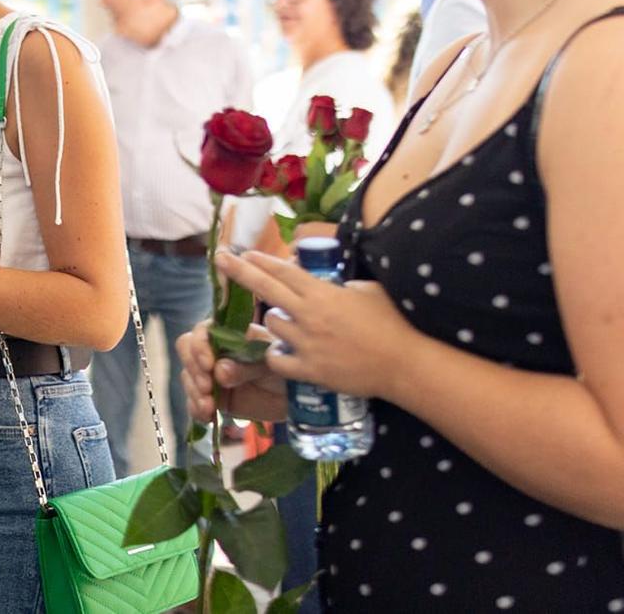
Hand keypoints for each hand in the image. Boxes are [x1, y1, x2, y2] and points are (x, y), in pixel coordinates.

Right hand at [177, 320, 288, 422]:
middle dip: (194, 370)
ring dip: (194, 392)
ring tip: (209, 407)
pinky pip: (195, 403)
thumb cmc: (285, 369)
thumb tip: (219, 371)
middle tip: (207, 387)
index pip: (202, 332)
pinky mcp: (214, 399)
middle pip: (187, 352)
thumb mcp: (270, 362)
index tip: (208, 364)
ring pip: (188, 378)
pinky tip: (207, 417)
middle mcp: (215, 352)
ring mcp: (212, 376)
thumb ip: (246, 365)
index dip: (199, 346)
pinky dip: (196, 410)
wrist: (295, 398)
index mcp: (229, 335)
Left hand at [217, 249, 413, 401]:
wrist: (403, 363)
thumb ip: (342, 285)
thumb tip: (326, 283)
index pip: (284, 271)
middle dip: (240, 272)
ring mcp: (307, 343)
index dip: (261, 261)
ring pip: (269, 326)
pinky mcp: (309, 370)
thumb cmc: (392, 323)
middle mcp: (309, 314)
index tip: (243, 253)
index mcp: (323, 292)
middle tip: (220, 260)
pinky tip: (279, 353)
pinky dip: (274, 356)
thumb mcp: (367, 291)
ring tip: (282, 324)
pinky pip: (276, 361)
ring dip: (271, 322)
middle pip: (266, 288)